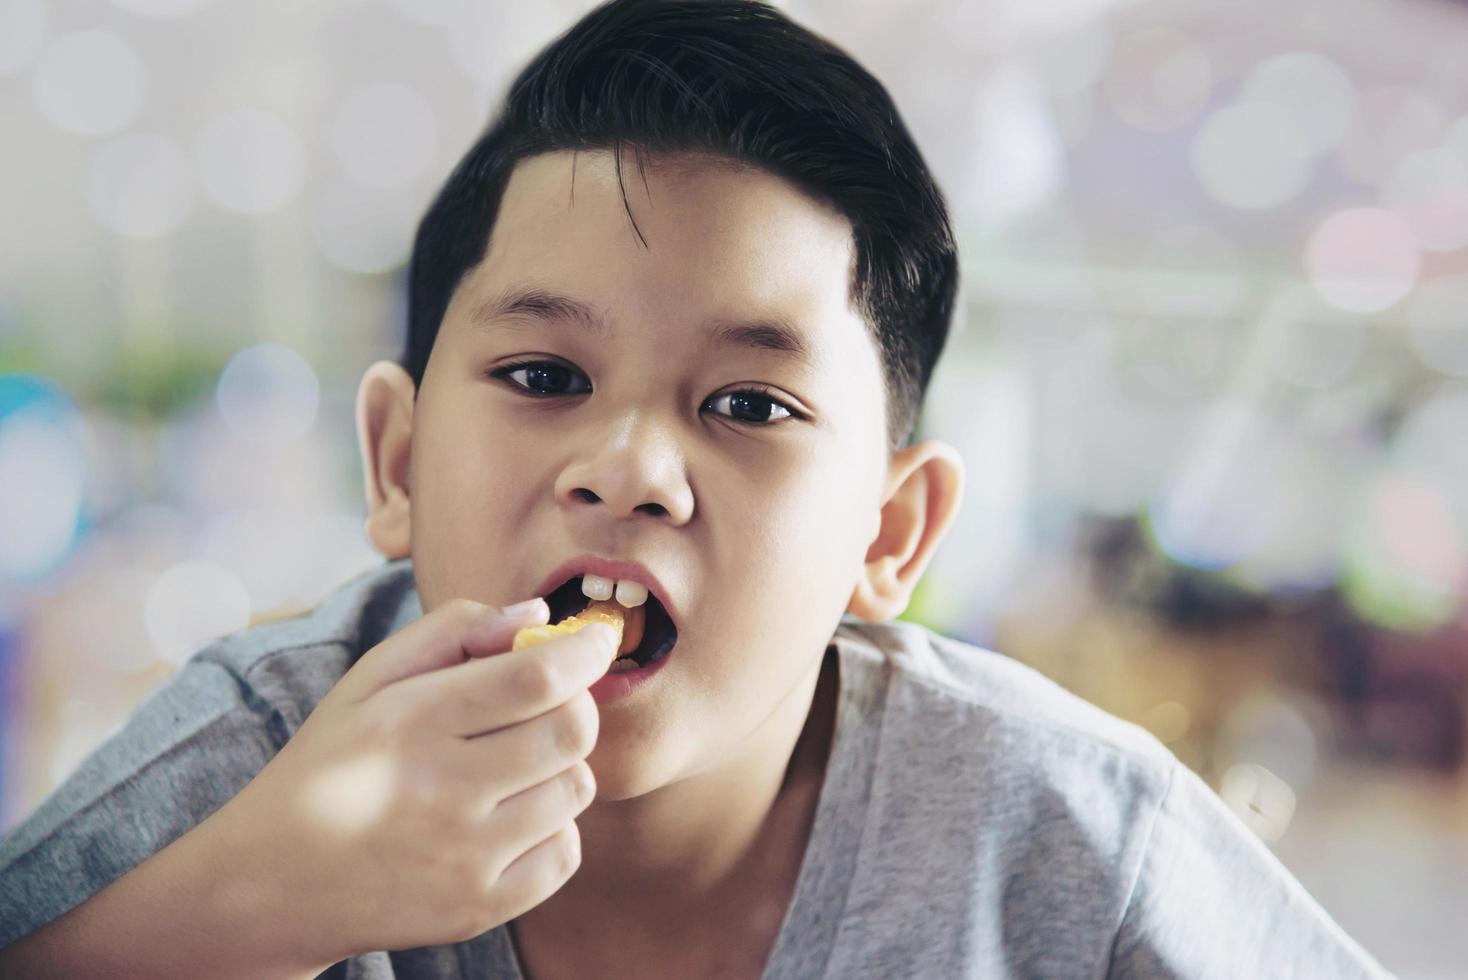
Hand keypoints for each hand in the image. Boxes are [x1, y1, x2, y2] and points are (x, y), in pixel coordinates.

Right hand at [215, 597, 618, 965]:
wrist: (271, 883)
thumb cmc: (331, 764)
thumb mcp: (367, 680)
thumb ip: (454, 631)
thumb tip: (540, 614)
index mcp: (411, 721)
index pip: (538, 677)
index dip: (584, 651)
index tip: (594, 640)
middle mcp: (440, 790)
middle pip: (571, 730)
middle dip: (574, 706)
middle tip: (545, 708)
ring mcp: (463, 857)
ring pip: (576, 788)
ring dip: (559, 768)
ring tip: (509, 770)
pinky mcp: (478, 909)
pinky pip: (567, 852)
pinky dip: (553, 827)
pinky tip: (507, 819)